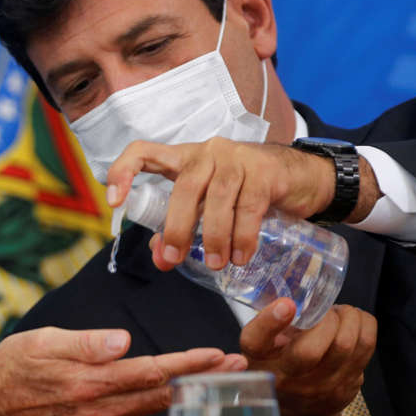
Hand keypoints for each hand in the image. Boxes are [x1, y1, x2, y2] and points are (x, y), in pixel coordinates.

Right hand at [0, 327, 246, 415]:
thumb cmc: (14, 365)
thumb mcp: (44, 342)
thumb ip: (85, 343)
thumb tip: (122, 341)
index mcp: (92, 383)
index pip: (152, 372)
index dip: (188, 364)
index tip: (218, 355)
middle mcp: (101, 408)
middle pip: (162, 392)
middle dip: (203, 379)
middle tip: (240, 365)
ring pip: (153, 404)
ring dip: (187, 389)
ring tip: (217, 375)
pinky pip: (136, 410)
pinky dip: (162, 398)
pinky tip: (173, 389)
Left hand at [105, 137, 378, 270]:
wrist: (301, 177)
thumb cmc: (243, 192)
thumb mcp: (208, 208)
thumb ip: (181, 229)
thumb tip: (161, 258)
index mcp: (183, 158)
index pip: (143, 151)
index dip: (123, 172)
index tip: (115, 203)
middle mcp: (207, 152)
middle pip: (184, 187)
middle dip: (176, 227)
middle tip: (175, 259)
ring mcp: (237, 158)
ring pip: (218, 198)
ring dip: (213, 236)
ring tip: (214, 264)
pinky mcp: (265, 171)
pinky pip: (249, 206)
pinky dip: (243, 236)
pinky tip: (241, 256)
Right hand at [240, 299, 376, 415]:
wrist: (298, 412)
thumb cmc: (277, 367)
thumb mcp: (261, 347)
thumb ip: (269, 324)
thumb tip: (295, 297)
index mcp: (258, 360)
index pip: (255, 342)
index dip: (271, 321)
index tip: (287, 304)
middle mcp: (286, 378)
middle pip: (309, 350)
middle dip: (324, 319)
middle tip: (325, 310)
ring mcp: (319, 387)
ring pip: (345, 346)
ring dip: (348, 319)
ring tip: (341, 313)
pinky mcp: (346, 388)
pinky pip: (365, 349)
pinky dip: (364, 326)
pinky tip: (355, 321)